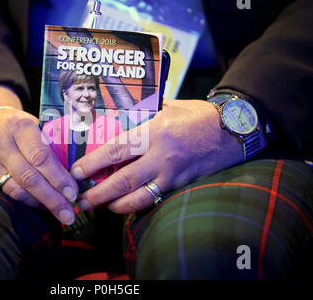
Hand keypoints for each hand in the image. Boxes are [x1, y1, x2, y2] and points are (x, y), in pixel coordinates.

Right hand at [0, 86, 78, 224]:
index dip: (58, 177)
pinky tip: (43, 206)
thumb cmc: (21, 127)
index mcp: (21, 126)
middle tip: (69, 213)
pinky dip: (29, 201)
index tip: (73, 192)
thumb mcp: (36, 125)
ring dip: (42, 204)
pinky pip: (9, 192)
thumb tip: (80, 170)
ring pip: (18, 189)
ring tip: (61, 213)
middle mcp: (2, 142)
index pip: (41, 156)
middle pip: (30, 177)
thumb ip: (54, 143)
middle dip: (52, 198)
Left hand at [70, 99, 243, 213]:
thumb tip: (119, 120)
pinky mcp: (182, 185)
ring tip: (99, 206)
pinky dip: (136, 205)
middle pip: (123, 181)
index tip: (77, 172)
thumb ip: (143, 115)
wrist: (235, 129)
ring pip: (139, 198)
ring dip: (115, 206)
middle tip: (80, 201)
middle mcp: (162, 156)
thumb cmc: (199, 115)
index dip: (94, 163)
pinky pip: (155, 199)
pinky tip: (124, 205)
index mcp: (155, 131)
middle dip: (98, 194)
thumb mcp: (168, 106)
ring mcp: (173, 174)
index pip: (117, 150)